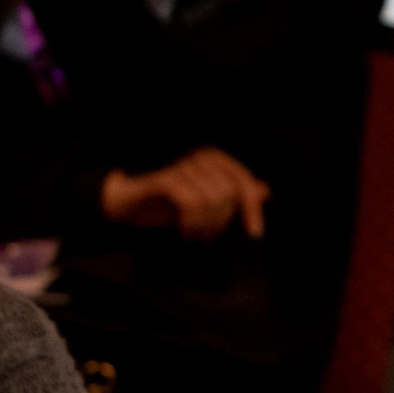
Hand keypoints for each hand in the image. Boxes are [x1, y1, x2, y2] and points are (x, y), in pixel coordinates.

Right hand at [99, 146, 269, 240]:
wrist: (128, 204)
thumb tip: (264, 190)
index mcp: (216, 161)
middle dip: (222, 220)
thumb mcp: (207, 200)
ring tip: (196, 234)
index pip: (244, 183)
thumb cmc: (170, 202)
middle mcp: (201, 158)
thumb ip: (234, 194)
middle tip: (208, 235)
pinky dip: (193, 222)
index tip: (254, 232)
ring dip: (207, 225)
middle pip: (230, 193)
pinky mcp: (166, 179)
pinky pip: (192, 202)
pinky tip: (186, 231)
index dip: (252, 209)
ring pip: (213, 199)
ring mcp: (183, 166)